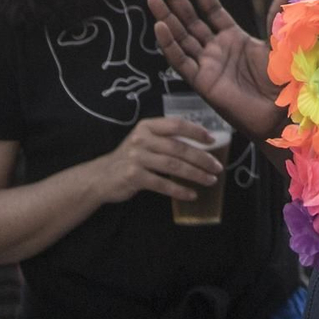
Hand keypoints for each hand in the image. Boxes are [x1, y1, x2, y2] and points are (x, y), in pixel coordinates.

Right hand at [97, 115, 222, 204]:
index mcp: (147, 126)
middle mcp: (141, 139)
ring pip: (173, 165)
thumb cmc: (129, 158)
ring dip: (195, 174)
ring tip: (210, 180)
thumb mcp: (144, 141)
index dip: (196, 131)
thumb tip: (200, 145)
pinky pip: (162, 184)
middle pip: (178, 147)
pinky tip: (192, 194)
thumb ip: (165, 139)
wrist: (101, 176)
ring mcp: (137, 157)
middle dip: (202, 158)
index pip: (176, 124)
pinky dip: (179, 190)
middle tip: (217, 167)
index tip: (212, 140)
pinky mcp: (134, 176)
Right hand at [149, 0, 286, 140]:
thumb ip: (275, 16)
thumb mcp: (279, 42)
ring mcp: (208, 65)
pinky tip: (160, 27)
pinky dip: (169, 45)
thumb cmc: (283, 80)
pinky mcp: (202, 82)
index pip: (211, 10)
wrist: (282, 111)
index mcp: (234, 38)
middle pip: (191, 20)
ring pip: (181, 38)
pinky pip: (181, 61)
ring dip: (166, 18)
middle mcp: (217, 49)